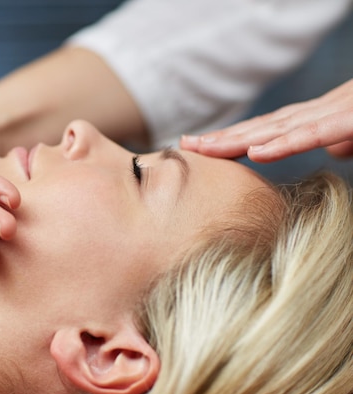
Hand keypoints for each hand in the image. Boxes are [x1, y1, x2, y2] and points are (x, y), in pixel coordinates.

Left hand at [180, 78, 352, 161]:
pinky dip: (283, 144)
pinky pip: (313, 134)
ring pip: (276, 129)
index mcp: (315, 117)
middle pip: (260, 128)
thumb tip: (334, 150)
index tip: (202, 148)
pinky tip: (256, 153)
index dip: (233, 139)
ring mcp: (331, 114)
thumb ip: (340, 139)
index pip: (266, 130)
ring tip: (203, 148)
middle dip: (220, 138)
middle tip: (185, 146)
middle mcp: (316, 112)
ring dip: (237, 139)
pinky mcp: (350, 121)